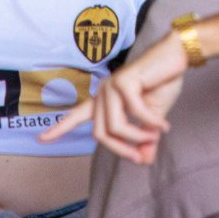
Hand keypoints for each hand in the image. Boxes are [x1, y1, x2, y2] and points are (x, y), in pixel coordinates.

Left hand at [42, 29, 188, 163]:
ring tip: (155, 136)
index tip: (41, 139)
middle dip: (122, 150)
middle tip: (142, 156)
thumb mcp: (153, 117)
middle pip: (101, 134)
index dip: (59, 128)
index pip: (78, 115)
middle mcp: (103, 91)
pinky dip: (151, 123)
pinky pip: (135, 114)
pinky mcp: (124, 81)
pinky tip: (163, 125)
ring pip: (115, 127)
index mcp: (105, 98)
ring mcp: (111, 85)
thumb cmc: (164, 82)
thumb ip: (146, 138)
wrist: (178, 56)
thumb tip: (145, 161)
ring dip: (138, 137)